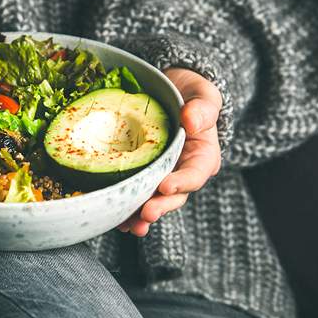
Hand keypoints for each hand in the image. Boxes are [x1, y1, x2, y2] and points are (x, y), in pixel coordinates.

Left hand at [118, 68, 222, 236]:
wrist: (169, 91)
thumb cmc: (189, 93)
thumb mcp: (202, 94)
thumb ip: (203, 108)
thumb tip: (192, 121)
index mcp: (202, 155)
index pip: (195, 173)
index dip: (182, 183)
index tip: (165, 187)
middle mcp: (182, 171)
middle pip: (175, 195)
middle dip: (160, 207)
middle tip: (146, 214)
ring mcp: (162, 176)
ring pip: (154, 201)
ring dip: (141, 216)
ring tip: (129, 226)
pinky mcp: (143, 176)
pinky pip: (136, 194)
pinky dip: (126, 206)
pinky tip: (114, 217)